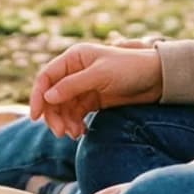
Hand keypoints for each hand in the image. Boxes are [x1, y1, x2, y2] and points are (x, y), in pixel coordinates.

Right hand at [28, 43, 162, 138]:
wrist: (157, 79)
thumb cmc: (130, 69)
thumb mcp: (100, 75)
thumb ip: (72, 86)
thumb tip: (47, 98)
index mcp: (73, 58)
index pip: (46, 77)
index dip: (37, 96)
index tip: (36, 116)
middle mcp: (74, 71)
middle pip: (52, 96)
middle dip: (53, 115)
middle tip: (60, 133)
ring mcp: (83, 87)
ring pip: (63, 108)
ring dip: (64, 122)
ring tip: (74, 135)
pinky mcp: (92, 100)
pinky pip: (76, 114)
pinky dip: (75, 124)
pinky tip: (81, 133)